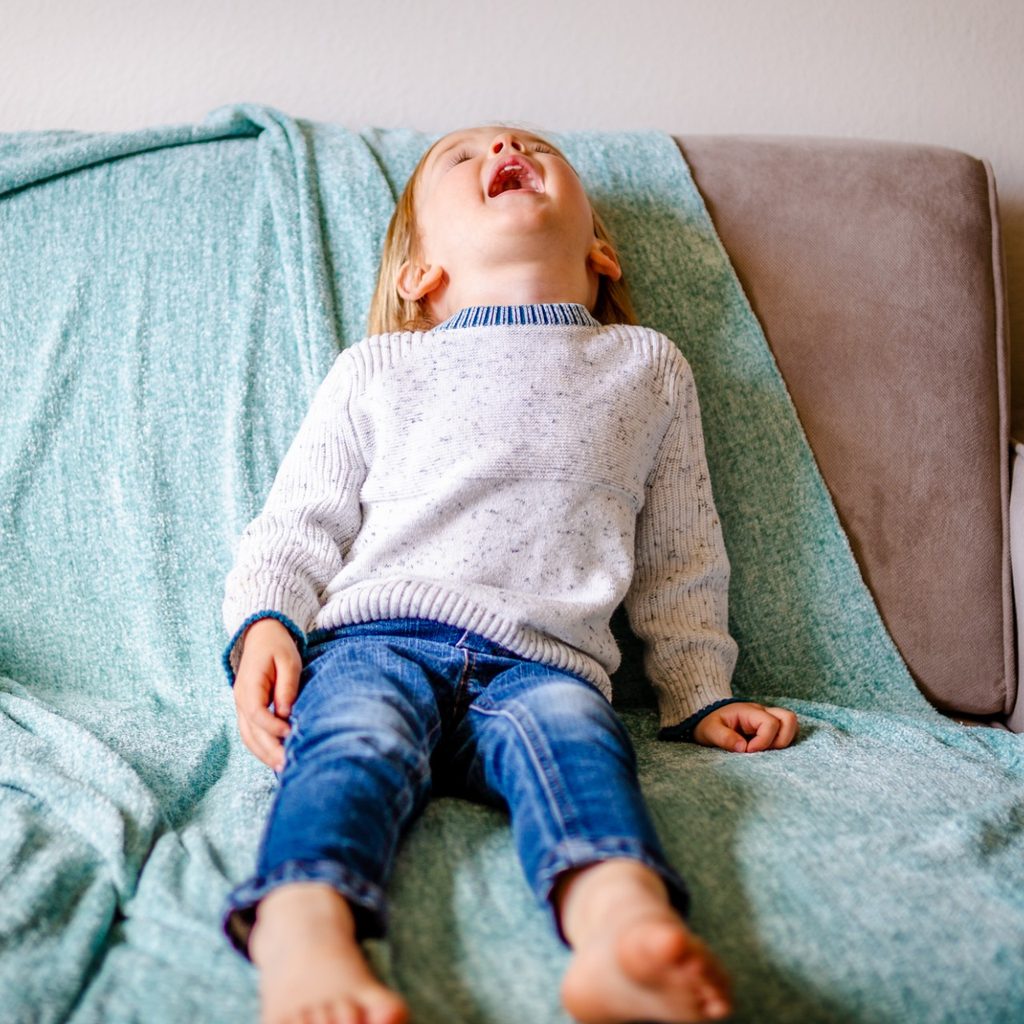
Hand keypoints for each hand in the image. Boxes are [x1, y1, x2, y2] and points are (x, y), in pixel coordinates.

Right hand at [233, 618, 301, 770]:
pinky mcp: (248, 710)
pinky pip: (251, 733)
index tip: (291, 733)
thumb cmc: (277, 647)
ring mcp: (241, 706)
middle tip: (288, 765)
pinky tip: (276, 757)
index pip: (256, 713)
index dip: (272, 726)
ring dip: (264, 754)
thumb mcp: (288, 660)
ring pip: (248, 736)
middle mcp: (240, 699)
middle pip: (250, 731)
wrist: (261, 635)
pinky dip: (261, 747)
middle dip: (268, 750)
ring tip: (283, 768)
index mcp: (249, 686)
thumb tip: (286, 712)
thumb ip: (287, 686)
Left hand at [693, 701, 798, 752]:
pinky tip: (766, 749)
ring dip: (784, 739)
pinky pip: (785, 730)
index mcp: (748, 711)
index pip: (770, 723)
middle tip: (763, 750)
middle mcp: (762, 712)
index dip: (764, 741)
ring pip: (790, 723)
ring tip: (766, 749)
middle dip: (782, 740)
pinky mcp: (768, 725)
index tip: (748, 750)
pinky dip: (781, 741)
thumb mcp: (710, 731)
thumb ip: (724, 738)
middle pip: (789, 719)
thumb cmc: (707, 723)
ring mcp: (766, 717)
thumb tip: (743, 748)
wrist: (705, 718)